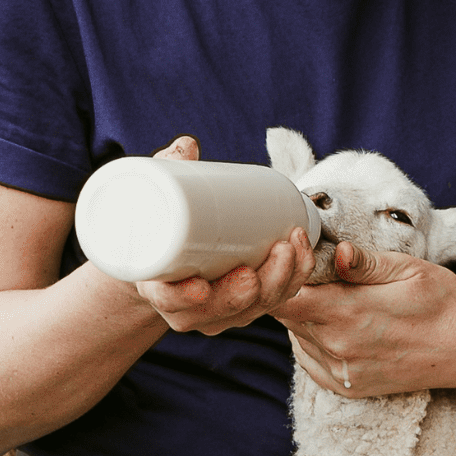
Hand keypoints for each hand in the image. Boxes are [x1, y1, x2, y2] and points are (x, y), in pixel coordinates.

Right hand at [134, 136, 317, 336]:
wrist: (166, 260)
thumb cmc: (159, 229)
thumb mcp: (153, 200)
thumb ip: (167, 172)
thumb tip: (186, 146)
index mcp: (156, 288)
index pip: (169, 301)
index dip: (183, 298)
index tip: (200, 287)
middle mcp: (188, 307)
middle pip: (223, 309)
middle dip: (254, 288)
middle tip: (274, 251)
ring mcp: (220, 310)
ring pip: (255, 307)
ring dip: (282, 280)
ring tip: (292, 244)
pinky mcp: (245, 303)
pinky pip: (273, 301)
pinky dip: (292, 281)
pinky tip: (302, 257)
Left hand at [277, 242, 455, 395]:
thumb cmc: (443, 302)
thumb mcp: (409, 269)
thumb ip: (366, 263)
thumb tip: (339, 251)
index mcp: (350, 313)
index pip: (284, 297)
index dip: (284, 273)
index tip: (299, 254)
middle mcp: (338, 347)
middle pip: (286, 316)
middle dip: (293, 290)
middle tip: (316, 271)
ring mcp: (341, 372)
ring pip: (297, 336)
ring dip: (304, 315)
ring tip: (333, 297)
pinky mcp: (347, 387)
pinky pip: (309, 360)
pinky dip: (312, 339)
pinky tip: (335, 323)